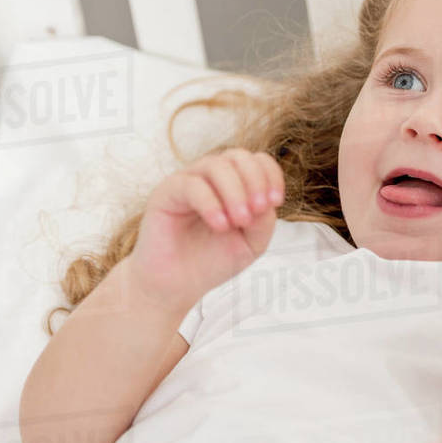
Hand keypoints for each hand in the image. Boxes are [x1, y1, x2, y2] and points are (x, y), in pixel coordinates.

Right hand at [127, 148, 284, 308]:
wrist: (177, 286)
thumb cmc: (212, 261)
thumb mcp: (251, 243)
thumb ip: (264, 221)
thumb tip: (266, 200)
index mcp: (233, 184)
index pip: (256, 161)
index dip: (270, 175)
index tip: (275, 201)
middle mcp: (210, 177)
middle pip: (238, 156)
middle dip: (254, 181)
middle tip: (257, 211)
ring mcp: (187, 181)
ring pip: (216, 165)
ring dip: (235, 192)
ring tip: (239, 221)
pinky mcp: (166, 192)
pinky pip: (191, 185)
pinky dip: (211, 203)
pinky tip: (220, 225)